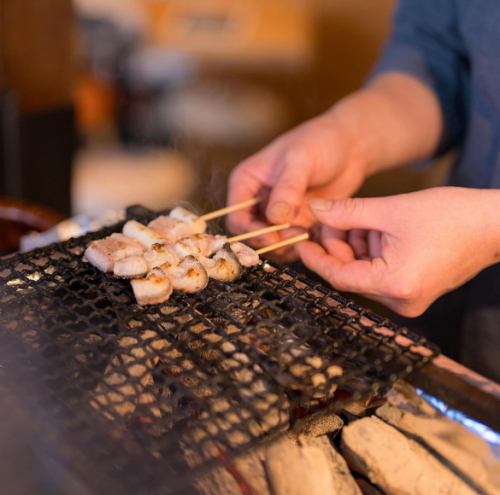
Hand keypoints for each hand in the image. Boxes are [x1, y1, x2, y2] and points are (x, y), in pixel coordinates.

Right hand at [226, 110, 368, 257]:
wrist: (349, 146)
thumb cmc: (320, 142)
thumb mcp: (301, 161)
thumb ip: (287, 189)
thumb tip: (275, 218)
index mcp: (247, 182)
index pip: (236, 216)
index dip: (249, 231)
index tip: (271, 238)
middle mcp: (258, 201)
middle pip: (251, 234)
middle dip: (269, 241)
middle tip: (291, 240)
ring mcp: (277, 214)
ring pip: (271, 243)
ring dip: (286, 245)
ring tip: (306, 234)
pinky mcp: (296, 224)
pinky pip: (292, 243)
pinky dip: (300, 246)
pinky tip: (315, 237)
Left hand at [297, 187, 499, 316]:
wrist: (495, 224)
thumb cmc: (452, 215)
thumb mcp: (391, 209)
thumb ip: (348, 212)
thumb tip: (316, 209)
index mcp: (395, 285)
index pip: (339, 277)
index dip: (316, 258)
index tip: (301, 243)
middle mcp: (401, 301)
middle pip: (350, 275)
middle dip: (337, 246)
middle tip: (328, 220)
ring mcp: (409, 299)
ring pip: (364, 272)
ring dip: (354, 246)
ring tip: (356, 218)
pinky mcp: (415, 290)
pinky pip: (380, 273)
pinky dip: (371, 252)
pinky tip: (372, 229)